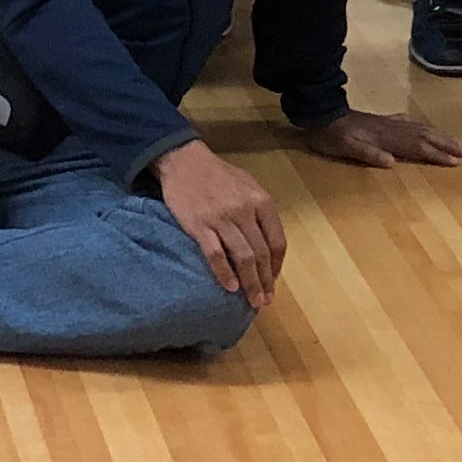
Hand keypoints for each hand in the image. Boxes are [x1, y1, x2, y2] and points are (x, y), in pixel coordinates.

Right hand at [153, 140, 287, 308]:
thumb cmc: (218, 175)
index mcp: (261, 201)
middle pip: (261, 254)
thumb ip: (261, 212)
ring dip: (250, 283)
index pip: (277, 241)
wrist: (184, 161)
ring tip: (252, 300)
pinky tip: (230, 287)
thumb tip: (269, 244)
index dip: (277, 266)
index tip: (273, 281)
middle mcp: (244, 211)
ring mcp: (221, 219)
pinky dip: (224, 273)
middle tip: (265, 300)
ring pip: (242, 258)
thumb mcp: (248, 185)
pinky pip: (215, 255)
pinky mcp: (199, 225)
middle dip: (265, 281)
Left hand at [303, 109, 461, 170]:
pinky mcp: (379, 121)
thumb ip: (368, 154)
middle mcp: (391, 128)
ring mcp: (386, 123)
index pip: (417, 146)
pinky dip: (418, 127)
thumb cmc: (331, 136)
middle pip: (424, 135)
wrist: (319, 113)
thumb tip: (391, 162)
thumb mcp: (346, 148)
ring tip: (453, 141)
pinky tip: (418, 127)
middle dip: (446, 144)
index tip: (457, 161)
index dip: (437, 154)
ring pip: (418, 128)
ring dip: (438, 135)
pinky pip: (406, 124)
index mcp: (386, 137)